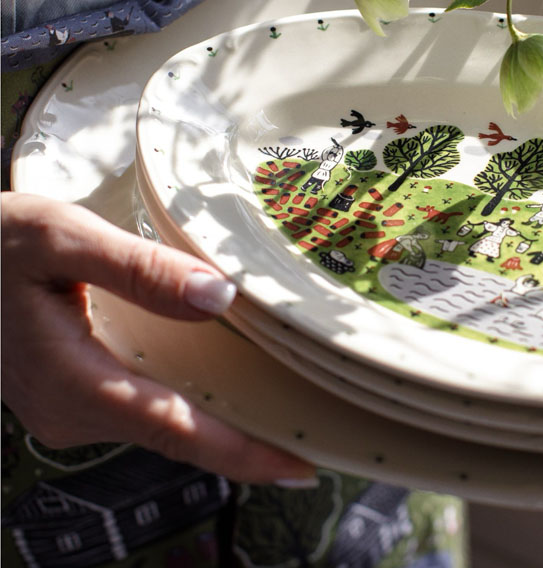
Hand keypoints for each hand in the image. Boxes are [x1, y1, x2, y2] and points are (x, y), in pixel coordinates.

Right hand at [1, 192, 315, 484]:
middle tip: (318, 435)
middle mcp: (73, 410)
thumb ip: (138, 269)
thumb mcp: (62, 237)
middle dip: (247, 443)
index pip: (177, 428)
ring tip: (287, 414)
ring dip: (223, 425)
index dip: (243, 453)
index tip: (302, 467)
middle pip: (178, 436)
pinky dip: (191, 406)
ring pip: (163, 424)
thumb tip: (219, 297)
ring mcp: (71, 408)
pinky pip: (146, 408)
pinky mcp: (74, 393)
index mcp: (74, 381)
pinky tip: (225, 387)